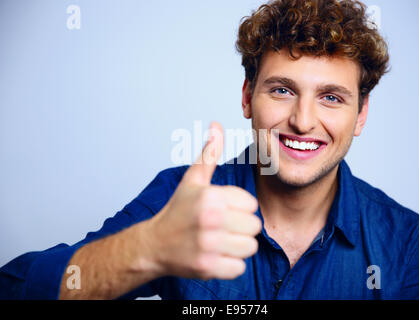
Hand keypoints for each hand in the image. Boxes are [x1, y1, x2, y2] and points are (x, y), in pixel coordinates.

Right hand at [145, 122, 260, 279]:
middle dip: (241, 228)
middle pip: (254, 227)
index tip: (224, 210)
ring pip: (250, 247)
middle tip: (223, 227)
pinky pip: (239, 268)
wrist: (154, 245)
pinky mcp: (207, 267)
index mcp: (210, 196)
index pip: (251, 204)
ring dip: (238, 246)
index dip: (240, 208)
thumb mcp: (192, 180)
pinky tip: (216, 255)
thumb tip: (216, 126)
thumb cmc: (177, 211)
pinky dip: (230, 264)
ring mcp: (208, 246)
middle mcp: (210, 220)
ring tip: (221, 241)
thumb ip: (209, 153)